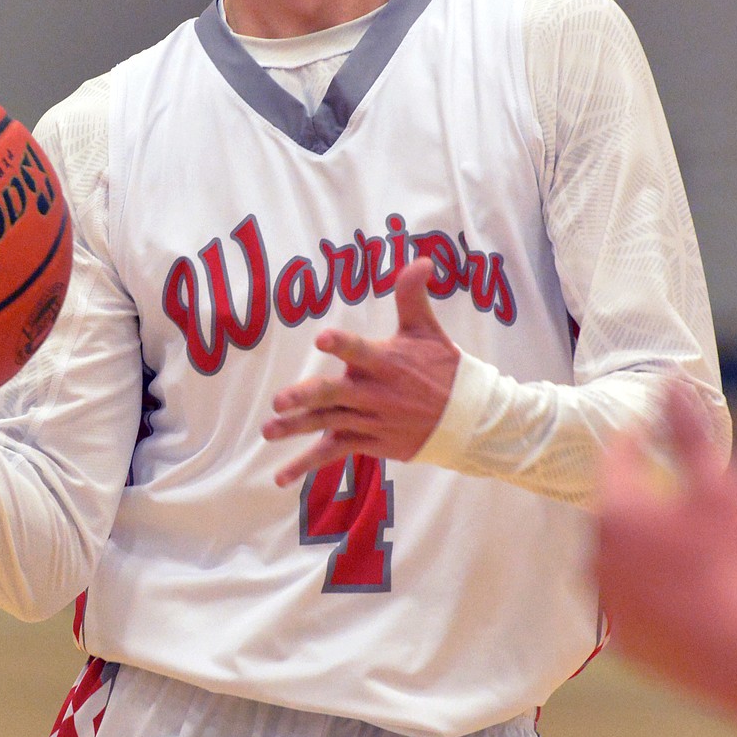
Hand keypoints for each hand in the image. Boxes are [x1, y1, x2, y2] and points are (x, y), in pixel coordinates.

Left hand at [263, 258, 459, 486]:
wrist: (467, 419)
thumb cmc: (443, 368)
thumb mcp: (427, 330)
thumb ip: (413, 295)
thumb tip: (422, 259)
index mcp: (385, 362)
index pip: (360, 350)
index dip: (343, 344)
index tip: (323, 338)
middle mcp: (374, 393)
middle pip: (336, 394)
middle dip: (307, 398)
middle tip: (281, 401)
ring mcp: (369, 421)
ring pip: (327, 424)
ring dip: (297, 429)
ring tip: (269, 430)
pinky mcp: (368, 442)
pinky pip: (333, 453)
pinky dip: (306, 465)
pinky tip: (281, 476)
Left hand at [596, 380, 736, 671]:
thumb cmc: (736, 564)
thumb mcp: (720, 484)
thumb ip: (687, 430)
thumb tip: (668, 381)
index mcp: (613, 511)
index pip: (616, 458)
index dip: (639, 440)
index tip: (654, 434)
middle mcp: (595, 556)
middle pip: (618, 510)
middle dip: (651, 499)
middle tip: (694, 502)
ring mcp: (608, 602)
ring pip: (624, 558)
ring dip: (652, 548)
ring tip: (699, 551)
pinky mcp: (625, 642)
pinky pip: (636, 600)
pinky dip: (655, 590)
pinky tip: (693, 591)